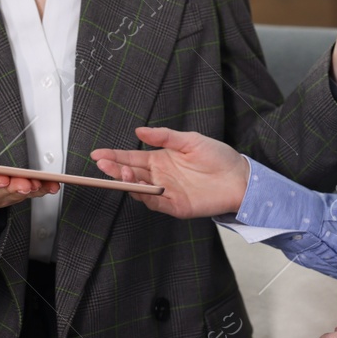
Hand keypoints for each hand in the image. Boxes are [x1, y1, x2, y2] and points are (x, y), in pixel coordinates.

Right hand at [0, 162, 59, 241]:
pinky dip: (41, 191)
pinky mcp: (10, 197)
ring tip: (45, 183)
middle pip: (2, 192)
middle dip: (15, 186)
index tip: (1, 178)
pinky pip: (27, 194)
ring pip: (17, 194)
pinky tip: (53, 185)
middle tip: (28, 181)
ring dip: (32, 189)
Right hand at [91, 126, 247, 218]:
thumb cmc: (218, 157)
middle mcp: (160, 176)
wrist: (239, 178)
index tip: (98, 153)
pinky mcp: (175, 206)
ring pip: (139, 189)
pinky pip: (156, 203)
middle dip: (114, 169)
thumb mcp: (190, 140)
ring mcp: (166, 192)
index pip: (131, 158)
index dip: (114, 156)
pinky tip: (139, 188)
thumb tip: (139, 131)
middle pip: (131, 174)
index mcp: (160, 159)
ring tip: (122, 173)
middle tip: (103, 164)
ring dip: (128, 182)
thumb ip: (165, 136)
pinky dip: (146, 196)